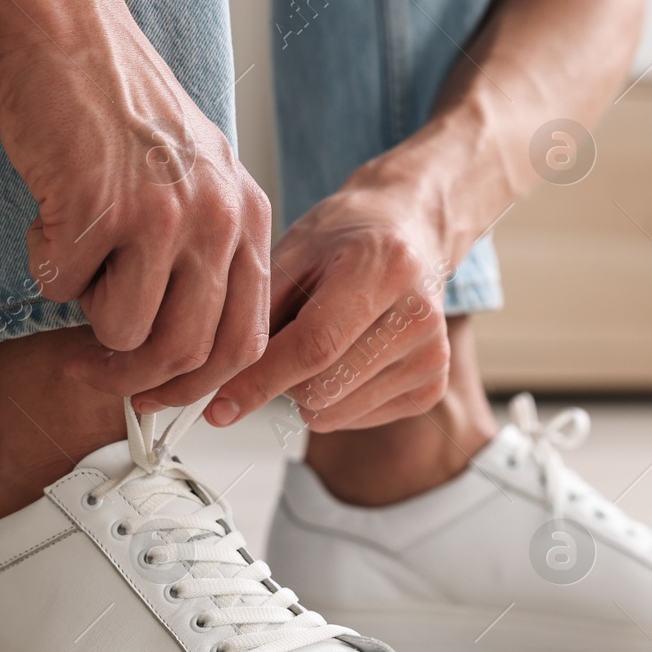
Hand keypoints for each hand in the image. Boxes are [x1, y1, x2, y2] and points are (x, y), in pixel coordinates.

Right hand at [0, 23, 270, 409]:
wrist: (69, 31)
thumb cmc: (122, 108)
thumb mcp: (196, 178)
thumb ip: (204, 254)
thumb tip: (181, 356)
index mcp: (248, 218)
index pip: (245, 341)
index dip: (198, 386)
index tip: (158, 398)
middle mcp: (217, 221)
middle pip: (184, 353)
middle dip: (129, 381)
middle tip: (87, 370)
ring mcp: (162, 216)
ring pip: (122, 330)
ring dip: (84, 307)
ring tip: (76, 246)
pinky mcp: (99, 209)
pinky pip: (62, 286)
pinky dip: (44, 261)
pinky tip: (50, 210)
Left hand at [210, 165, 455, 431]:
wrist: (408, 232)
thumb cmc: (347, 239)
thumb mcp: (291, 254)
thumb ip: (257, 316)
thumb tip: (218, 383)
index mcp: (384, 267)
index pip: (314, 346)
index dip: (261, 380)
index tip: (220, 406)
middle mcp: (419, 314)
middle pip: (322, 388)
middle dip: (279, 380)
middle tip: (281, 343)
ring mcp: (432, 354)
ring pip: (333, 412)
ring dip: (306, 391)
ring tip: (321, 342)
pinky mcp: (433, 385)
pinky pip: (354, 420)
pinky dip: (334, 399)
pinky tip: (346, 357)